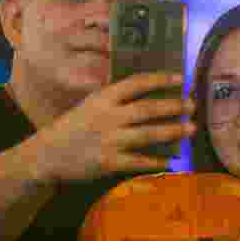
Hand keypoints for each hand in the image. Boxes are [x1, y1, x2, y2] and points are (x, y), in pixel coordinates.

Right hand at [33, 72, 194, 183]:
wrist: (47, 154)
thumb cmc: (73, 127)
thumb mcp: (90, 105)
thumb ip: (115, 100)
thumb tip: (148, 92)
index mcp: (103, 98)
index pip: (136, 83)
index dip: (160, 79)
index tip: (181, 78)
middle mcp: (108, 117)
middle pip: (147, 109)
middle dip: (173, 107)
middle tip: (192, 105)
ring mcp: (109, 140)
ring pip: (148, 134)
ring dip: (172, 131)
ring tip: (191, 128)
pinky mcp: (109, 162)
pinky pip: (139, 161)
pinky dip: (157, 161)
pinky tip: (172, 160)